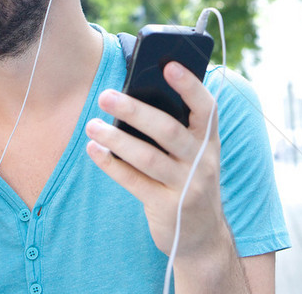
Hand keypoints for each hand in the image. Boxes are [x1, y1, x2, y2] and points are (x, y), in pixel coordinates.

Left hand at [85, 62, 227, 263]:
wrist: (202, 236)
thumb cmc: (189, 177)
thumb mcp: (193, 152)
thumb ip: (176, 126)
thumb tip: (134, 93)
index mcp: (209, 140)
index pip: (206, 107)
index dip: (189, 85)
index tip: (168, 65)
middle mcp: (203, 161)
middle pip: (168, 130)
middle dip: (135, 110)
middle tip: (105, 96)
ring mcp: (187, 187)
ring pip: (148, 158)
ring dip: (116, 139)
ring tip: (92, 125)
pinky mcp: (167, 208)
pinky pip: (134, 182)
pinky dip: (111, 164)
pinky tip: (93, 149)